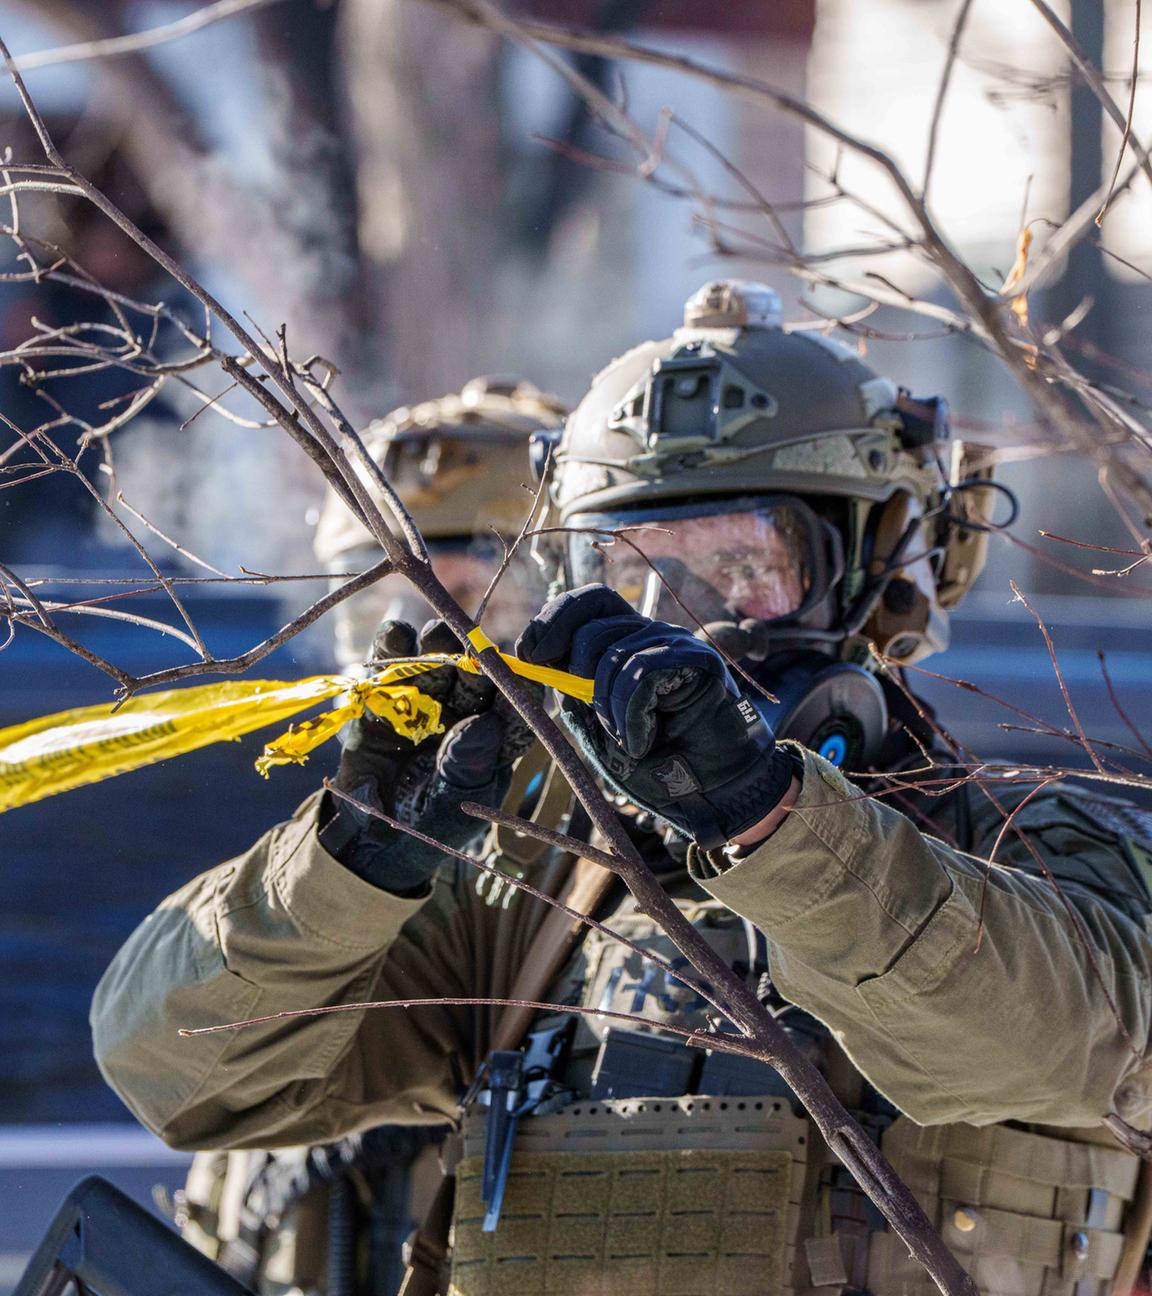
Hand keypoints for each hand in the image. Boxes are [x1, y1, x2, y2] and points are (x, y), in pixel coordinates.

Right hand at [322, 619, 535, 892]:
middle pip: (474, 678)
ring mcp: (423, 704)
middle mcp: (462, 714)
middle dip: (473, 662)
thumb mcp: (453, 805)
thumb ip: (468, 765)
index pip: (512, 708)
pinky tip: (395, 632)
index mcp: (493, 741)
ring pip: (435, 663)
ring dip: (437, 646)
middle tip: (471, 654)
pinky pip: (388, 668)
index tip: (518, 674)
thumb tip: (487, 723)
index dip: (517, 688)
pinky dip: (390, 647)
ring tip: (436, 635)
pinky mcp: (383, 700)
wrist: (371, 842)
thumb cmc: (429, 827)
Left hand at [517, 585, 794, 849]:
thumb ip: (572, 687)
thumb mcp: (598, 720)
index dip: (555, 618)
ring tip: (626, 739)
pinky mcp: (699, 661)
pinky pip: (641, 677)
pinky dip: (630, 718)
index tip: (530, 654)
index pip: (590, 600)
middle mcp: (654, 633)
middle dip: (576, 671)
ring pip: (615, 656)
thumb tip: (530, 655)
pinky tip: (642, 742)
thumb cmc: (656, 759)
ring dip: (607, 708)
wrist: (709, 790)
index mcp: (630, 640)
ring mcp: (678, 643)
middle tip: (588, 711)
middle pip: (594, 626)